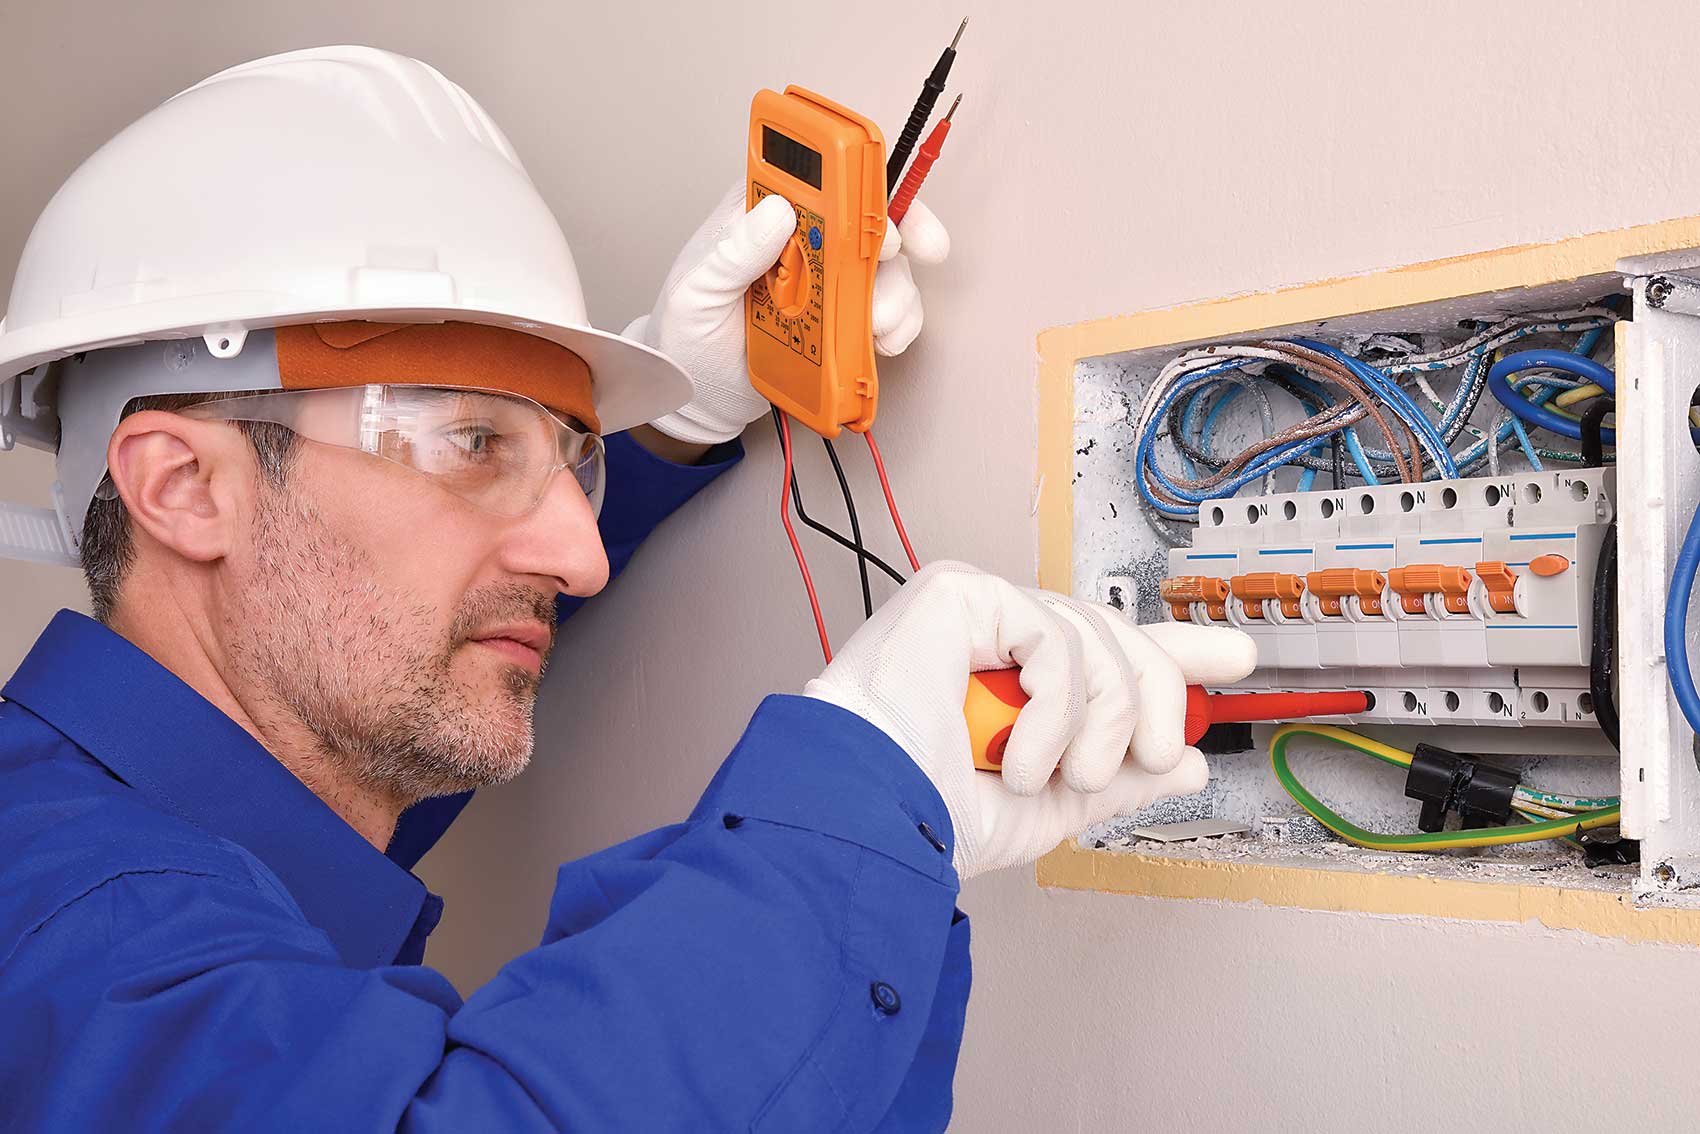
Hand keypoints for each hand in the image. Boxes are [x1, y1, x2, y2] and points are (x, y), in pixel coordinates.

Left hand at [632, 182, 950, 445]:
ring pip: (885, 267)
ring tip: (879, 322)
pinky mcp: (842, 318)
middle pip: (867, 216)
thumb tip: (778, 211)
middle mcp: (803, 241)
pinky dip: (896, 325)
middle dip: (901, 232)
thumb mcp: (696, 290)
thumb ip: (733, 251)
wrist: (698, 396)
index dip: (857, 181)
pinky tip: (881, 341)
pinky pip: (884, 311)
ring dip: (896, 292)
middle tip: (897, 257)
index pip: (818, 177)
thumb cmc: (686, 335)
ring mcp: (827, 280)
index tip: (871, 206)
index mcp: (762, 215)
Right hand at [804, 562, 1256, 879]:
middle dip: (1155, 698)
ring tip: (1066, 774)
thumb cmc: (929, 812)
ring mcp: (980, 609)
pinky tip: (1021, 755)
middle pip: (1118, 636)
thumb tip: (1187, 762)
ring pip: (1097, 637)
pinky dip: (1055, 708)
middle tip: (1159, 754)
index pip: (1109, 649)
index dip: (1175, 651)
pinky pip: (1054, 636)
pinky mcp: (960, 594)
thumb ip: (1117, 778)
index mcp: (1017, 684)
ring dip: (1102, 721)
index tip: (1234, 658)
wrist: (865, 812)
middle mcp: (999, 637)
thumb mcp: (1050, 805)